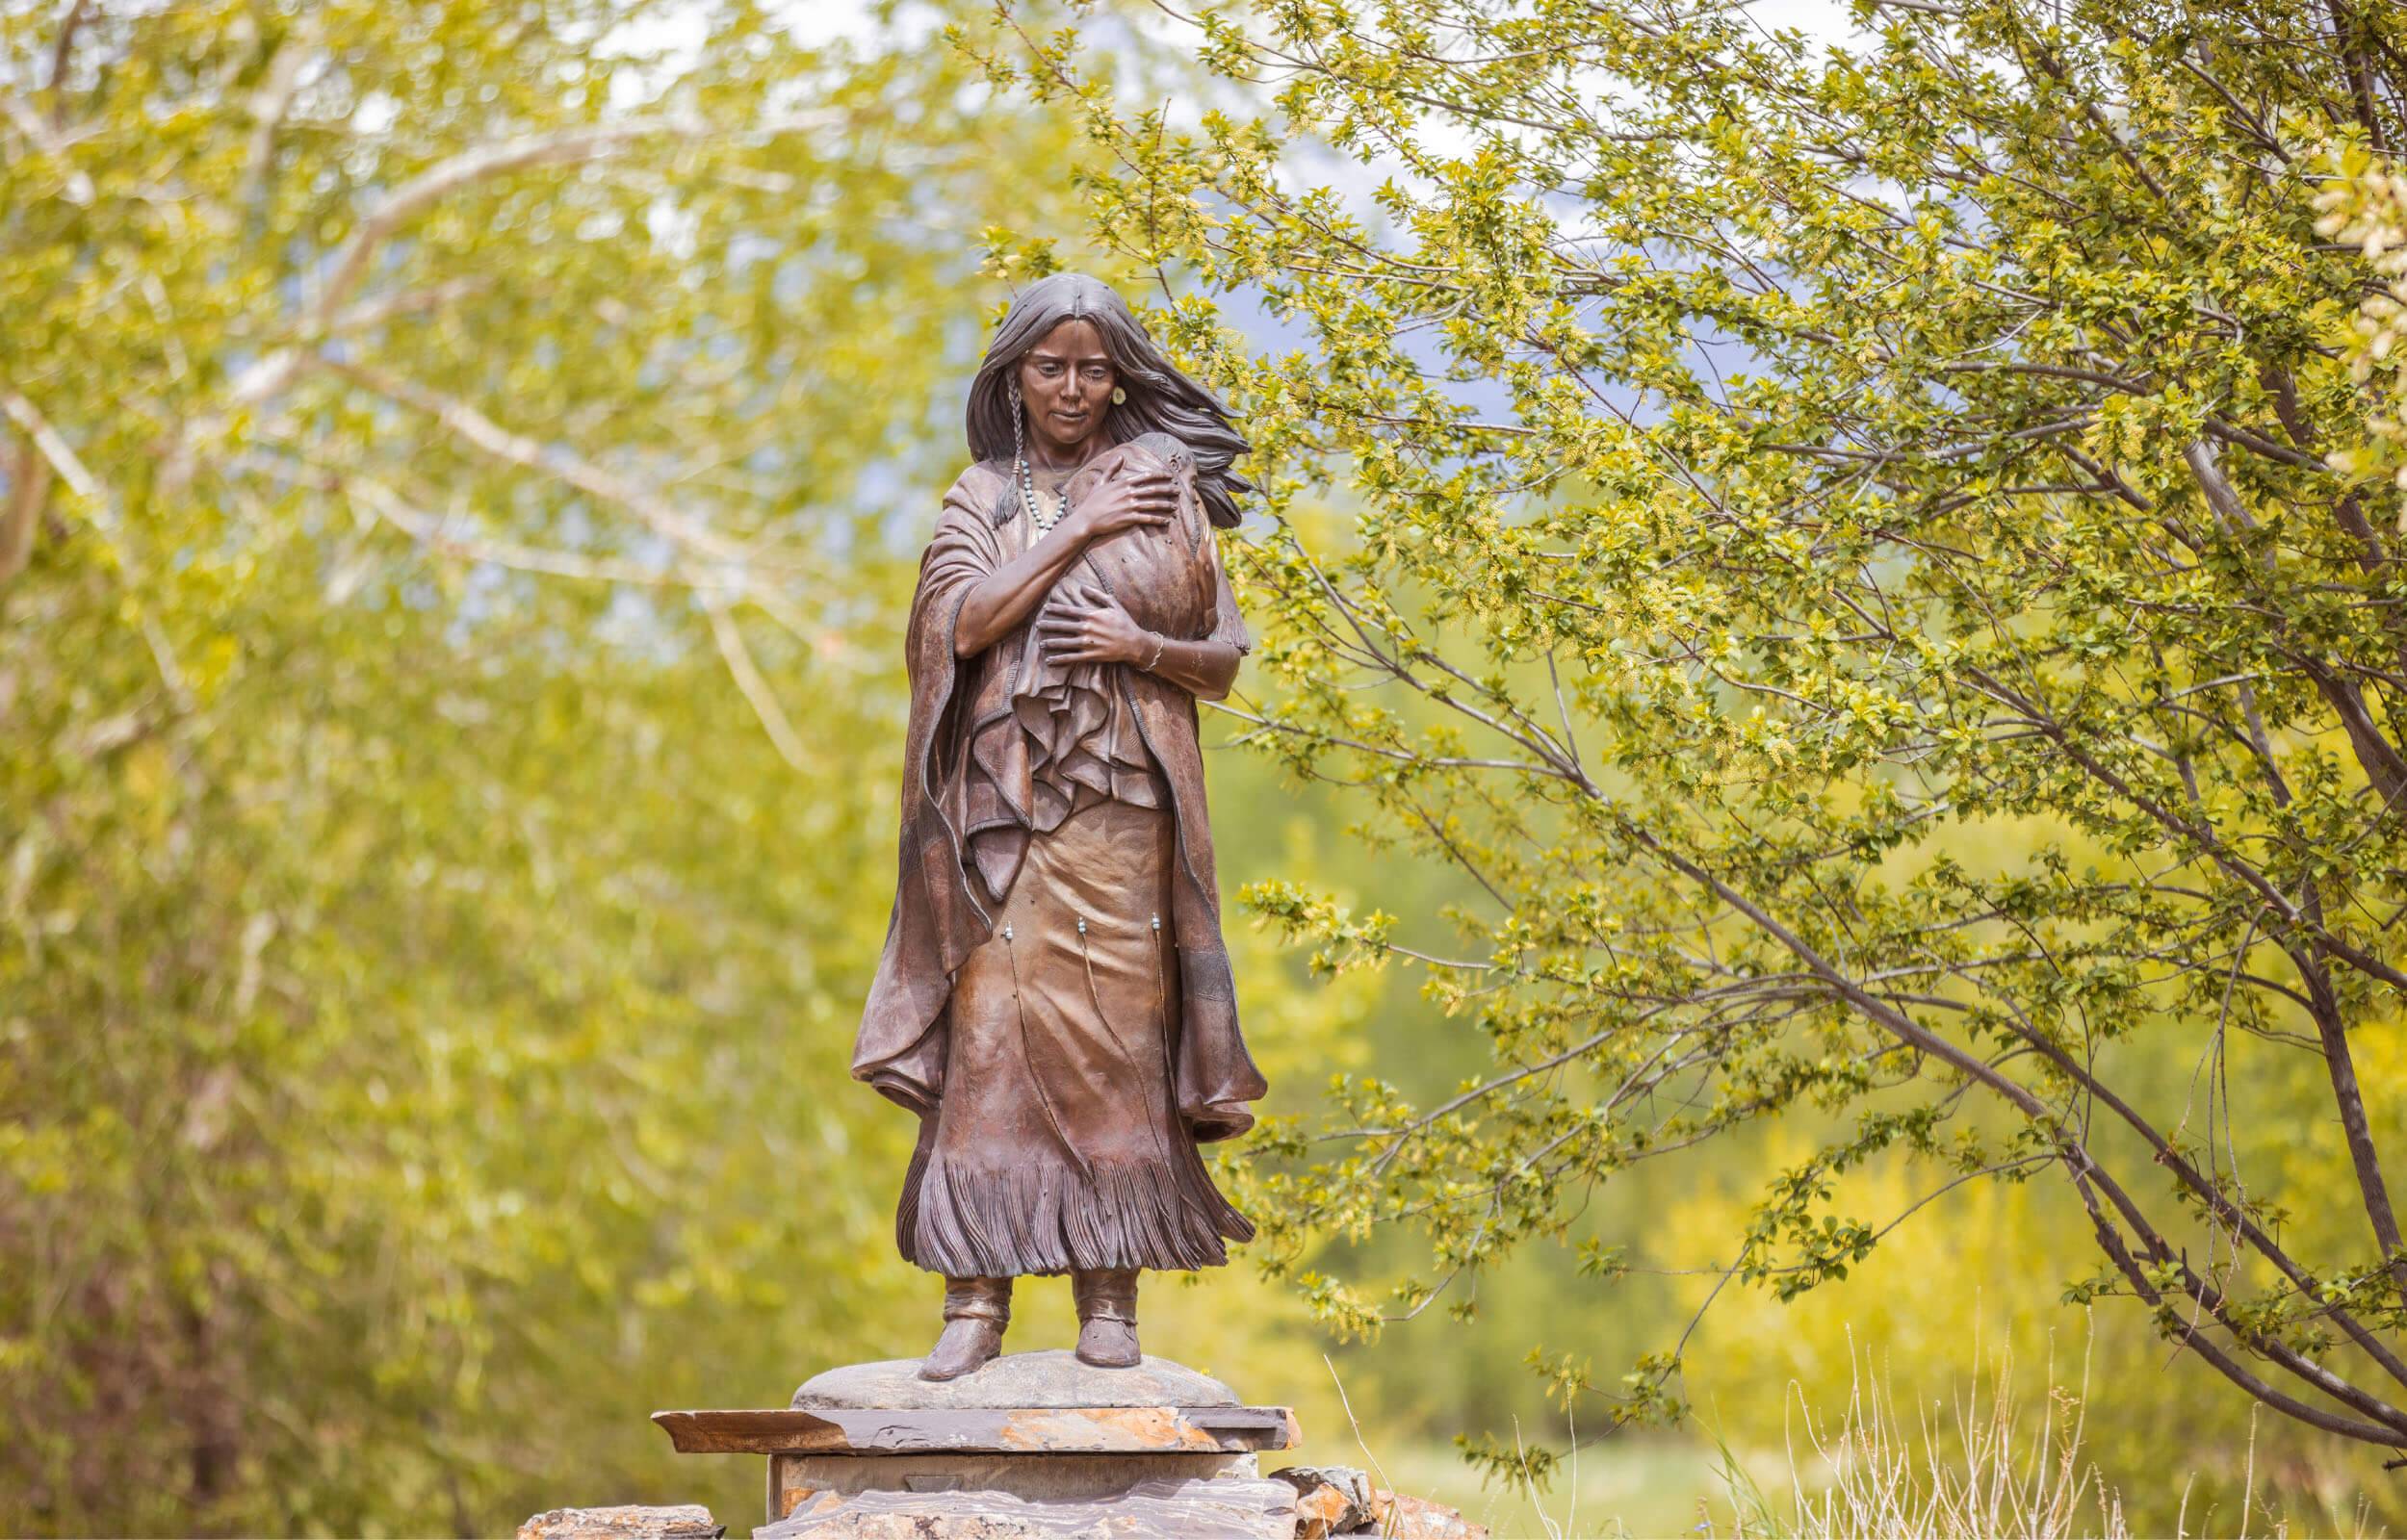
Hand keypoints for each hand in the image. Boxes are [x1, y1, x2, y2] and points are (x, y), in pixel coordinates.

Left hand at [1036, 576, 1155, 665]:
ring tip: (1041, 644)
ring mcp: (1088, 643)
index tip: (1044, 608)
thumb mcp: (1113, 604)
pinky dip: (1060, 659)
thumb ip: (1097, 595)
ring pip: (1064, 643)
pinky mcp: (1090, 655)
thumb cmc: (1124, 622)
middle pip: (1062, 626)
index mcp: (1091, 615)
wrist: (1134, 643)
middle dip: (1048, 625)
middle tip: (1037, 625)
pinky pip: (1072, 658)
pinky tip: (1050, 660)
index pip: (1068, 611)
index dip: (1055, 609)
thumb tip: (1082, 587)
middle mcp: (1087, 628)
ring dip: (1051, 643)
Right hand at [1067, 463, 1177, 541]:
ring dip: (1166, 505)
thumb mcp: (1101, 482)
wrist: (1085, 519)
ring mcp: (1129, 506)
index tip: (1170, 476)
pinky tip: (1165, 521)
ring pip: (1153, 504)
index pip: (1146, 476)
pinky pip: (1147, 518)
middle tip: (1177, 491)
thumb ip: (1112, 468)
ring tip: (1174, 507)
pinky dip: (1158, 519)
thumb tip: (1120, 456)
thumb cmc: (1092, 501)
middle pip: (1153, 490)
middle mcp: (1128, 493)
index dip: (1160, 475)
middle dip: (1167, 490)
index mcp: (1123, 483)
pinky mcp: (1128, 518)